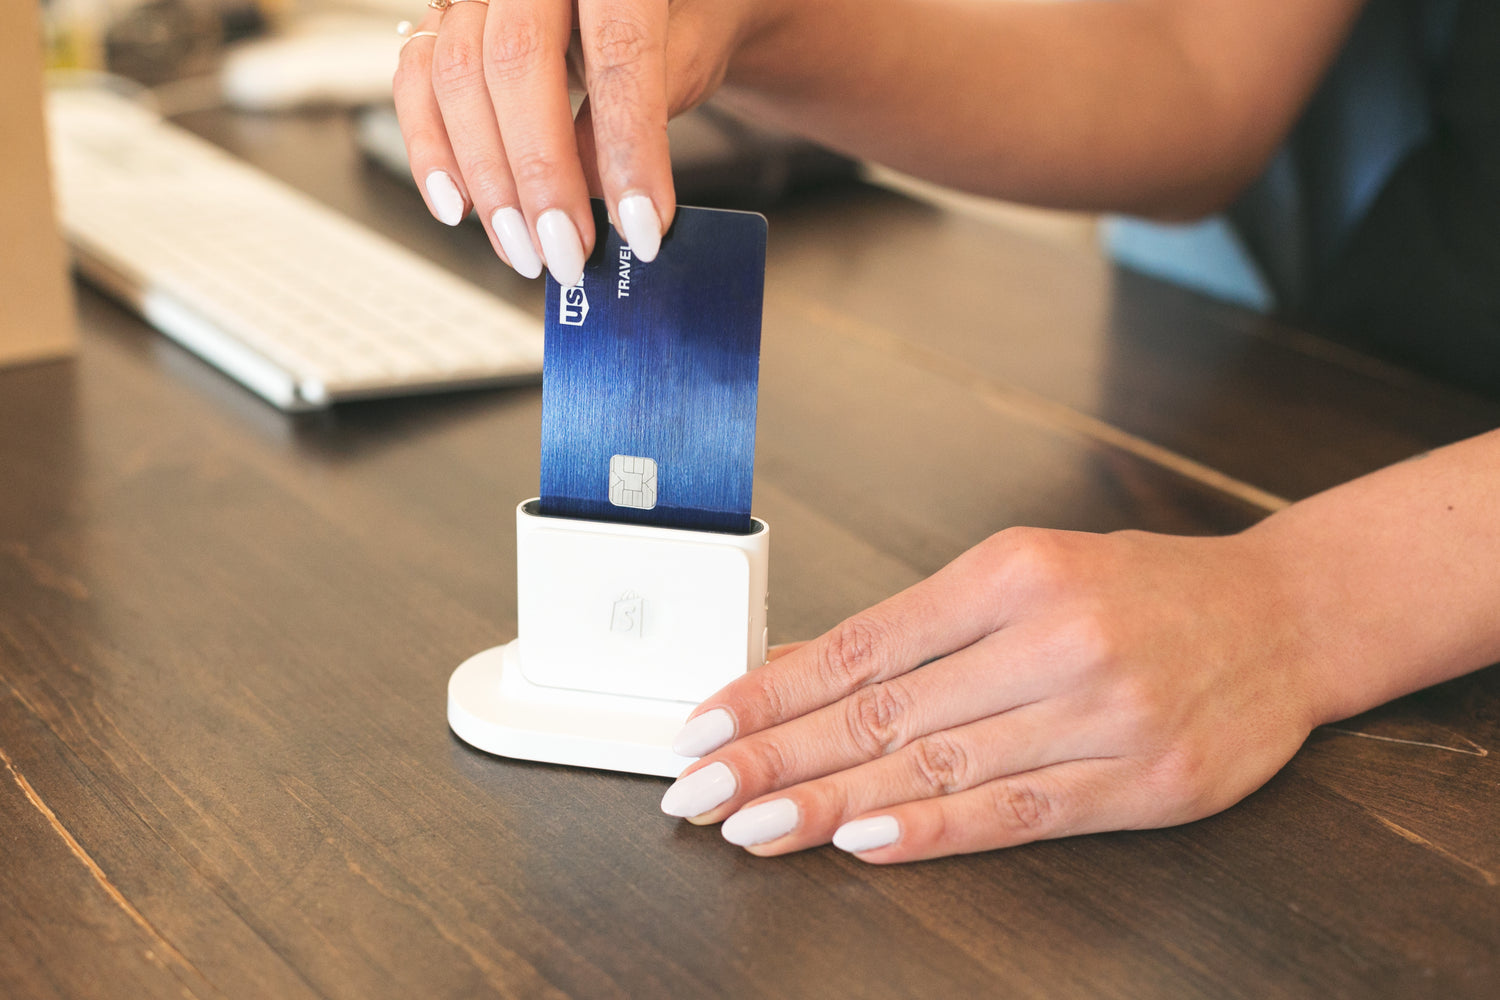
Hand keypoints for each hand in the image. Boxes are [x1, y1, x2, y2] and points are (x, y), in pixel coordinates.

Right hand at [391, 0, 759, 283]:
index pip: (619, 55)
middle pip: (517, 63)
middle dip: (542, 177)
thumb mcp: (689, 52)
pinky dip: (432, 151)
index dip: (629, 150)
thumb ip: (647, 111)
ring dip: (487, 180)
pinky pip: (416, 79)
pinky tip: (459, 207)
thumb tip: (595, 194)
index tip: (642, 227)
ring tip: (523, 248)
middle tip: (568, 253)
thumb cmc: (679, 16)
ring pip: (458, 76)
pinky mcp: (448, 21)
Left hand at [660, 526, 1326, 861]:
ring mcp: (1102, 711)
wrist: (1286, 615)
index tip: (705, 724)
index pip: (864, 641)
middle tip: (697, 790)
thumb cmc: (1143, 590)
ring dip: (830, 803)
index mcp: (1012, 572)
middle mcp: (1053, 637)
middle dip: (776, 755)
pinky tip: (865, 844)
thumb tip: (806, 669)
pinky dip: (937, 833)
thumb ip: (920, 627)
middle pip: (886, 709)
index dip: (773, 689)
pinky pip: (1021, 812)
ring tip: (750, 824)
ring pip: (938, 766)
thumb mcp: (1026, 573)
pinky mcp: (1145, 781)